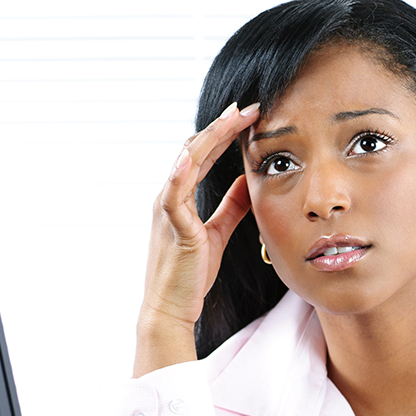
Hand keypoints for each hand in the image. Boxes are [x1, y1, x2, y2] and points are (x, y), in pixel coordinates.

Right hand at [136, 102, 259, 376]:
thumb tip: (245, 182)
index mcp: (179, 197)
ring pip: (186, 162)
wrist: (171, 308)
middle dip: (221, 126)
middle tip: (247, 106)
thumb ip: (230, 207)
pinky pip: (174, 193)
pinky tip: (195, 154)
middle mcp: (169, 197)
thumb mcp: (217, 233)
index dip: (223, 133)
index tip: (247, 116)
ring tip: (234, 118)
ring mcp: (167, 210)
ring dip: (211, 137)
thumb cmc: (191, 275)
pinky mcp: (172, 227)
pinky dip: (182, 171)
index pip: (201, 155)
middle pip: (194, 150)